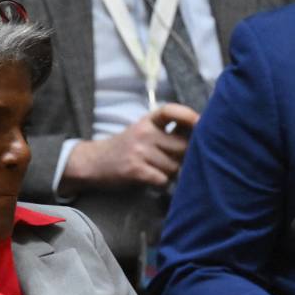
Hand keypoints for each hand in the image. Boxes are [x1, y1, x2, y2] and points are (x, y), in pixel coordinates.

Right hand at [61, 104, 199, 190]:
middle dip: (185, 157)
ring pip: (174, 166)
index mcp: (148, 121)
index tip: (201, 123)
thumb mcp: (143, 131)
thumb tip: (201, 136)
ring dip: (171, 174)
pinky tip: (152, 180)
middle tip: (175, 161)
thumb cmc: (126, 148)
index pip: (170, 111)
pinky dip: (161, 184)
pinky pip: (162, 180)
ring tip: (158, 171)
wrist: (93, 162)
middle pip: (182, 146)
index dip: (188, 115)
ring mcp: (139, 151)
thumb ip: (167, 132)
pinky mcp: (135, 170)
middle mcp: (144, 133)